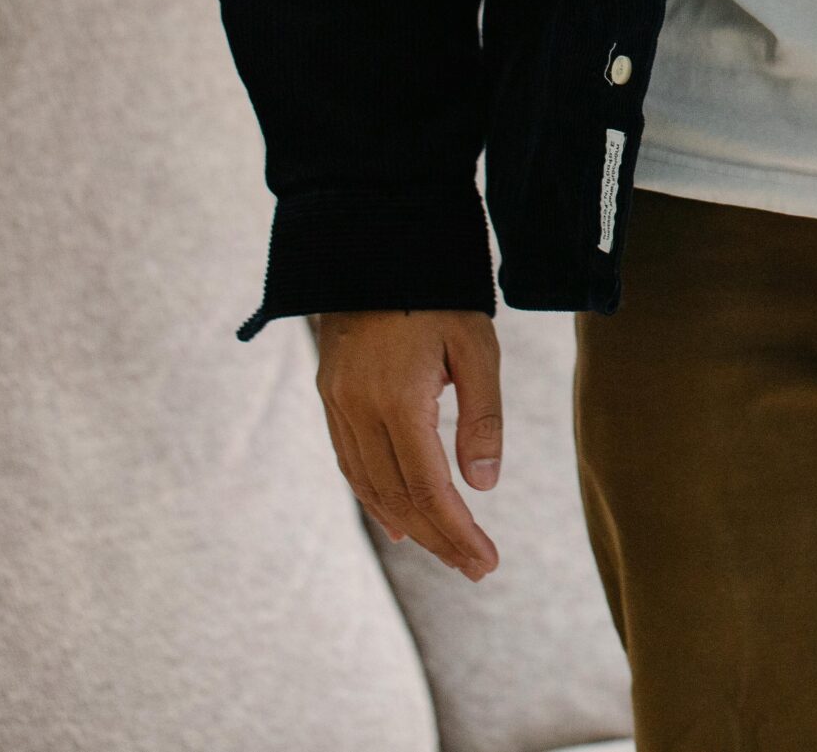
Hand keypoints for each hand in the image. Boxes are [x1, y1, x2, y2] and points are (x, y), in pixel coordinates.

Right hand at [315, 310, 502, 580]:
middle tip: (476, 569)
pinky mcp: (331, 399)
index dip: (457, 531)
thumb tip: (483, 485)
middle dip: (439, 539)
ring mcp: (338, 406)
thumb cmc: (439, 296)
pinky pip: (352, 464)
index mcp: (399, 401)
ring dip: (408, 525)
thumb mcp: (477, 348)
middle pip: (400, 497)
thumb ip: (483, 417)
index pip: (430, 488)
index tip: (486, 561)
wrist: (375, 248)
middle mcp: (359, 412)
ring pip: (370, 486)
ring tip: (444, 552)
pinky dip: (376, 498)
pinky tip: (396, 520)